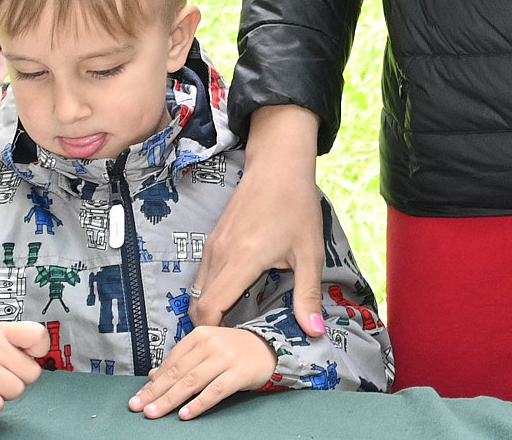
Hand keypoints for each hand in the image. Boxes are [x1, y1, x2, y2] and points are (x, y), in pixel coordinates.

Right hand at [0, 320, 48, 414]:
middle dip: (19, 378)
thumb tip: (40, 352)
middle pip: (31, 373)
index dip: (40, 350)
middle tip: (1, 376)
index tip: (28, 356)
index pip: (38, 335)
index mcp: (0, 330)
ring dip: (4, 393)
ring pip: (16, 391)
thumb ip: (15, 339)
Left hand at [130, 325, 277, 420]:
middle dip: (155, 392)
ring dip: (170, 400)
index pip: (171, 363)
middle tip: (138, 407)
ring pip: (192, 382)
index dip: (153, 382)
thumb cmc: (234, 350)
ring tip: (154, 413)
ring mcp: (225, 357)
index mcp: (200, 335)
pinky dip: (198, 403)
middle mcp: (211, 344)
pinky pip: (215, 391)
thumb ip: (181, 361)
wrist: (269, 347)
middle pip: (177, 373)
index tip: (139, 398)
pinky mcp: (239, 372)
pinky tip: (185, 414)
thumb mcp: (206, 349)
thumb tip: (152, 375)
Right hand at [196, 105, 328, 342]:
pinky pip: (203, 275)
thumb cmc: (296, 206)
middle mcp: (219, 255)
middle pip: (197, 305)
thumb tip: (313, 332)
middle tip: (233, 343)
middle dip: (210, 327)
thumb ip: (307, 295)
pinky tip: (234, 296)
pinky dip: (210, 292)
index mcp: (240, 261)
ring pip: (197, 290)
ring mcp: (212, 246)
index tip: (233, 347)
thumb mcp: (309, 252)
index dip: (215, 334)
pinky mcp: (213, 239)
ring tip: (234, 324)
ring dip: (209, 309)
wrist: (278, 164)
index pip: (209, 309)